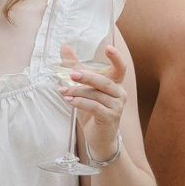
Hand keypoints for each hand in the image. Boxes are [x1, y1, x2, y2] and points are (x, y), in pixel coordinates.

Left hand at [61, 35, 129, 160]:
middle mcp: (119, 93)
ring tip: (63, 91)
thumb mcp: (82, 88)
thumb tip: (65, 47)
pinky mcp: (110, 118)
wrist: (98, 138)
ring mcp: (117, 107)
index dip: (116, 58)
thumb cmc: (91, 111)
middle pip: (103, 81)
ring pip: (96, 94)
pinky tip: (69, 100)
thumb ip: (75, 67)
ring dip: (77, 92)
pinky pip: (94, 107)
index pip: (120, 68)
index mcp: (115, 84)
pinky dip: (80, 102)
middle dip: (86, 76)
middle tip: (71, 74)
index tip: (108, 48)